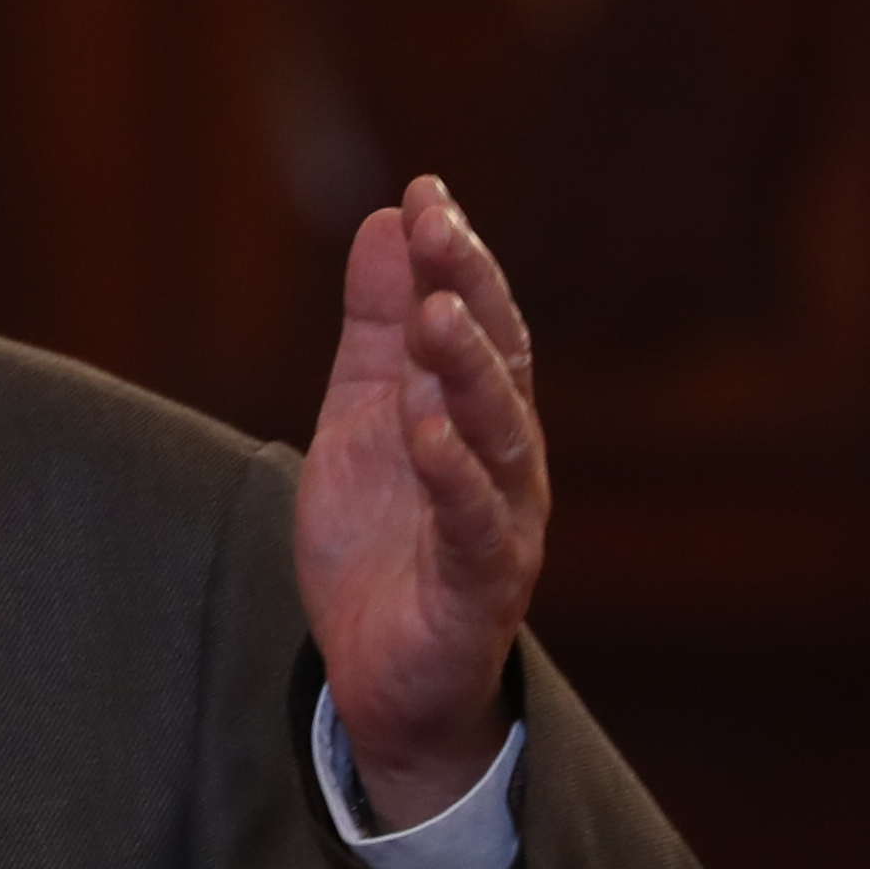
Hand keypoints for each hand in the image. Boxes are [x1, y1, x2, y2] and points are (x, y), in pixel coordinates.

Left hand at [294, 176, 547, 824]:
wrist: (380, 675)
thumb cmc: (382, 539)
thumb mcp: (362, 415)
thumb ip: (375, 328)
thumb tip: (385, 220)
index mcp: (479, 415)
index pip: (480, 322)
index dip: (457, 259)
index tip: (426, 193)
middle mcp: (506, 462)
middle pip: (498, 365)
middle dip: (469, 293)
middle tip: (438, 231)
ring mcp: (501, 524)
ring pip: (497, 438)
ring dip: (466, 373)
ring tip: (434, 316)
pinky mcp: (478, 589)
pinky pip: (474, 527)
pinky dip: (453, 476)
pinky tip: (425, 430)